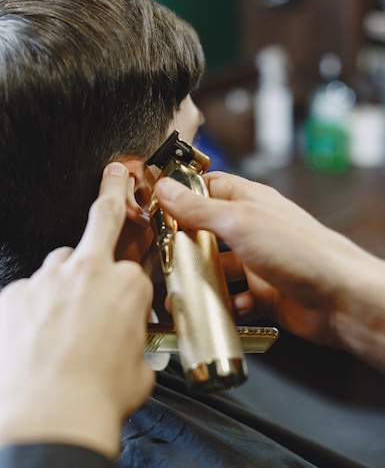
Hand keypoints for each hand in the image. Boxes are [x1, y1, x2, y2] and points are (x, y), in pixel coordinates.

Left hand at [0, 162, 154, 460]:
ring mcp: (49, 278)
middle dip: (111, 193)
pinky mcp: (16, 293)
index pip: (135, 269)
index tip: (127, 295)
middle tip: (113, 176)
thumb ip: (137, 345)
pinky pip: (30, 290)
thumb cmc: (99, 397)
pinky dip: (35, 305)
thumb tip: (133, 350)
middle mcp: (89, 271)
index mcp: (128, 284)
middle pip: (101, 219)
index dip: (130, 287)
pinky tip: (37, 333)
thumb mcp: (140, 370)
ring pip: (60, 262)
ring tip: (63, 313)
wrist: (50, 420)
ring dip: (65, 278)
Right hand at [154, 171, 383, 353]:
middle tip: (164, 255)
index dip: (181, 195)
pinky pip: (234, 300)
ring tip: (180, 291)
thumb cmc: (304, 252)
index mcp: (249, 201)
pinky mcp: (264, 294)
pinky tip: (215, 310)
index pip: (208, 188)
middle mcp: (252, 229)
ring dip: (200, 280)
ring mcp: (258, 262)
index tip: (156, 208)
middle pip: (207, 232)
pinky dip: (223, 306)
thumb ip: (199, 208)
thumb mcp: (240, 222)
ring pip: (218, 269)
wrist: (342, 300)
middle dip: (184, 244)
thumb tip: (166, 189)